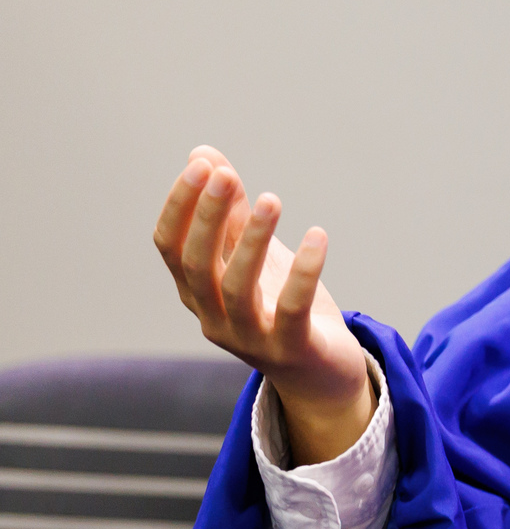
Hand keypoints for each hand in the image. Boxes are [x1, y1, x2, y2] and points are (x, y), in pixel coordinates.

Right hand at [152, 148, 371, 464]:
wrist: (321, 374)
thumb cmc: (281, 306)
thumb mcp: (255, 255)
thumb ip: (230, 210)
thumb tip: (203, 154)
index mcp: (197, 292)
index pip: (169, 247)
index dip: (180, 206)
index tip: (200, 165)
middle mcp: (212, 316)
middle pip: (196, 264)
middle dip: (207, 217)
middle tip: (226, 175)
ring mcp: (249, 337)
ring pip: (236, 287)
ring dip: (251, 240)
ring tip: (271, 199)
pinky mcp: (290, 348)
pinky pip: (291, 308)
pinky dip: (304, 270)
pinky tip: (318, 235)